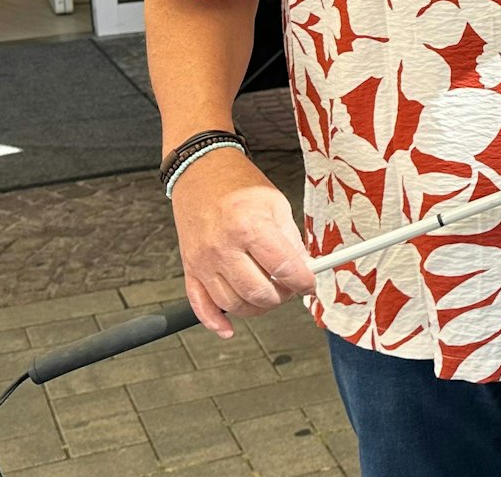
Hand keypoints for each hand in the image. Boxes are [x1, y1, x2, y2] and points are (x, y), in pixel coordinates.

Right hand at [170, 151, 315, 338]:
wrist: (199, 172)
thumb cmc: (238, 184)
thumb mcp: (276, 204)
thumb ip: (291, 240)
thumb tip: (305, 269)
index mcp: (250, 228)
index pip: (284, 269)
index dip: (304, 282)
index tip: (311, 284)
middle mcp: (223, 248)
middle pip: (258, 293)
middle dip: (282, 297)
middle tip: (291, 288)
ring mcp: (203, 261)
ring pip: (233, 304)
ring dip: (256, 308)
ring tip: (269, 294)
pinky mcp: (189, 269)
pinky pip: (200, 306)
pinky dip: (215, 322)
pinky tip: (230, 328)